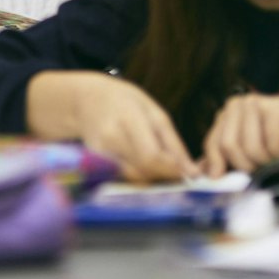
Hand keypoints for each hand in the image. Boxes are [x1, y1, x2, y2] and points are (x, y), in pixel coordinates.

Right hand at [31, 71, 197, 183]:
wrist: (85, 100)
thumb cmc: (124, 101)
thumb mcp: (155, 112)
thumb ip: (173, 143)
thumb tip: (192, 172)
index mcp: (127, 118)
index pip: (150, 156)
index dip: (172, 169)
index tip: (188, 172)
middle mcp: (109, 137)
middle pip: (143, 171)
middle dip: (165, 176)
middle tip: (177, 170)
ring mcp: (98, 151)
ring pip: (134, 178)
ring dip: (153, 178)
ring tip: (161, 165)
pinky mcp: (94, 162)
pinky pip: (123, 177)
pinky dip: (139, 176)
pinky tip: (143, 165)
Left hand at [201, 94, 278, 176]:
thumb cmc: (278, 138)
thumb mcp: (248, 149)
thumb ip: (225, 157)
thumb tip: (202, 172)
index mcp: (226, 114)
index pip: (212, 143)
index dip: (216, 164)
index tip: (221, 180)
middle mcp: (237, 106)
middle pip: (229, 146)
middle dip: (245, 165)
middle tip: (260, 169)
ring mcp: (255, 104)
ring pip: (251, 147)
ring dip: (266, 161)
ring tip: (275, 158)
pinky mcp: (275, 110)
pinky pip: (272, 144)